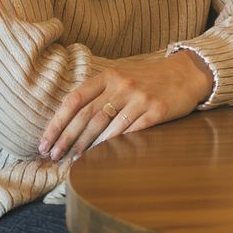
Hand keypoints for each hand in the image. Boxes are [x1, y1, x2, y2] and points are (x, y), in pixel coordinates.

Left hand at [39, 50, 212, 161]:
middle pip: (87, 116)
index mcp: (109, 75)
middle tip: (53, 157)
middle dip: (66, 139)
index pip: (75, 99)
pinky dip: (113, 145)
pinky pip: (130, 131)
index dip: (57, 122)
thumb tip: (70, 118)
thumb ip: (100, 91)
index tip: (45, 142)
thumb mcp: (122, 75)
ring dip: (86, 146)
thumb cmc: (149, 77)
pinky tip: (101, 156)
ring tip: (74, 160)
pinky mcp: (156, 110)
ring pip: (106, 126)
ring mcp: (139, 97)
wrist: (187, 72)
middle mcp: (122, 84)